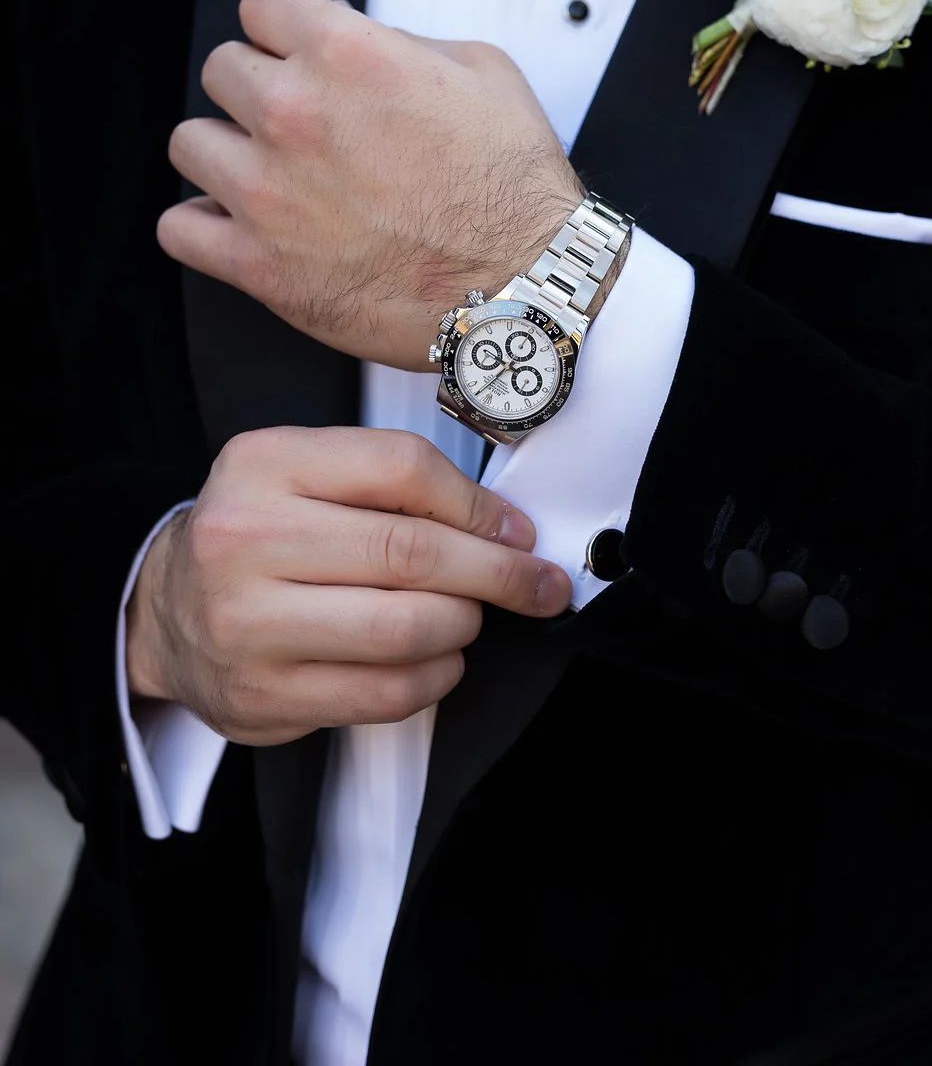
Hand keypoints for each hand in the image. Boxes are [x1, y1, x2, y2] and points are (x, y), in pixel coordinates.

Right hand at [126, 426, 571, 744]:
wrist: (166, 610)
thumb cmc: (259, 533)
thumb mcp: (306, 472)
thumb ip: (392, 482)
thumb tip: (502, 525)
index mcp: (264, 463)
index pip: (402, 468)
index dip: (477, 504)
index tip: (516, 530)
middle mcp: (244, 538)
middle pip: (410, 553)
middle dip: (497, 572)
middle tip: (536, 583)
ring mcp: (247, 624)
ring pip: (405, 628)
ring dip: (464, 624)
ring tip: (469, 616)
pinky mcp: (263, 696)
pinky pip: (385, 694)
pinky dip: (436, 677)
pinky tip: (439, 659)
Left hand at [157, 0, 582, 371]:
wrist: (527, 286)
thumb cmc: (514, 188)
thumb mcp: (482, 72)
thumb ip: (401, 41)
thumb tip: (348, 29)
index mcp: (347, 54)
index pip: (260, 6)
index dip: (284, 32)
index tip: (296, 56)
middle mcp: (296, 114)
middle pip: (220, 70)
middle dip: (257, 90)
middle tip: (297, 125)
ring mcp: (268, 192)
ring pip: (190, 144)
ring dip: (225, 154)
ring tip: (268, 176)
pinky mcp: (258, 264)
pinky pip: (179, 228)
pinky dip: (204, 226)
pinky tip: (241, 226)